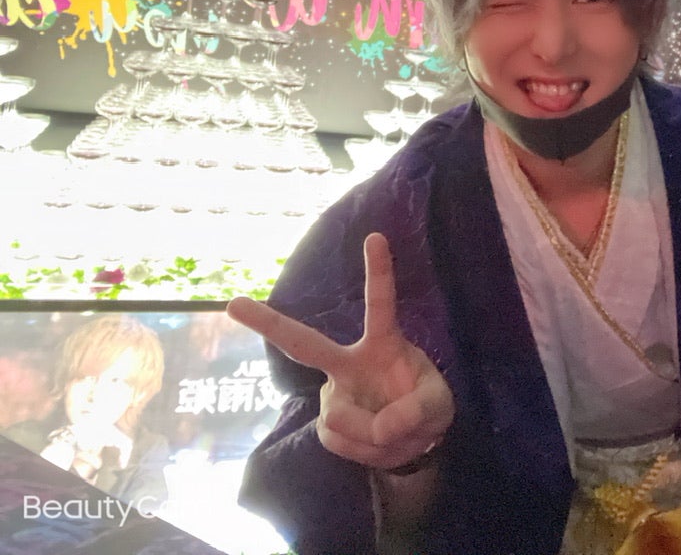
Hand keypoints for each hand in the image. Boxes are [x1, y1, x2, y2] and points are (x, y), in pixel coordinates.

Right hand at [226, 233, 454, 471]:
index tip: (375, 236)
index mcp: (384, 343)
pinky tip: (379, 444)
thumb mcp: (439, 405)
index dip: (379, 272)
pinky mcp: (328, 426)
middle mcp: (349, 364)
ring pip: (344, 419)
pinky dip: (369, 452)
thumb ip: (419, 411)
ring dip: (379, 436)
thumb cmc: (426, 405)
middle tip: (234, 303)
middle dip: (267, 323)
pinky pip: (342, 443)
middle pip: (304, 343)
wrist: (414, 439)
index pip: (380, 304)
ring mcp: (334, 395)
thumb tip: (381, 427)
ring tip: (397, 432)